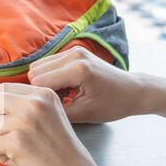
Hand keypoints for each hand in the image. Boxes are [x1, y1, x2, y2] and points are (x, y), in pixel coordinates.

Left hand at [0, 83, 101, 165]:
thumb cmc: (61, 154)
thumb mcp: (49, 117)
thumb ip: (26, 107)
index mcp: (43, 94)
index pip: (4, 88)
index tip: (3, 120)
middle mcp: (34, 102)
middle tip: (3, 135)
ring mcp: (24, 121)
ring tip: (17, 150)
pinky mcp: (16, 141)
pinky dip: (2, 157)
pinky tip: (20, 161)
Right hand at [27, 46, 143, 122]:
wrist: (133, 90)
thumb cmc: (112, 105)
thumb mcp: (83, 115)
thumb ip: (55, 111)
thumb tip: (32, 109)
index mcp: (78, 70)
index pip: (38, 82)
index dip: (40, 97)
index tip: (51, 108)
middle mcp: (74, 55)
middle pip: (34, 71)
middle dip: (40, 88)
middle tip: (57, 101)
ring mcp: (74, 50)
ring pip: (38, 65)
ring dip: (44, 81)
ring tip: (62, 94)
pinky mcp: (73, 50)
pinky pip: (47, 63)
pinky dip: (50, 75)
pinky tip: (65, 87)